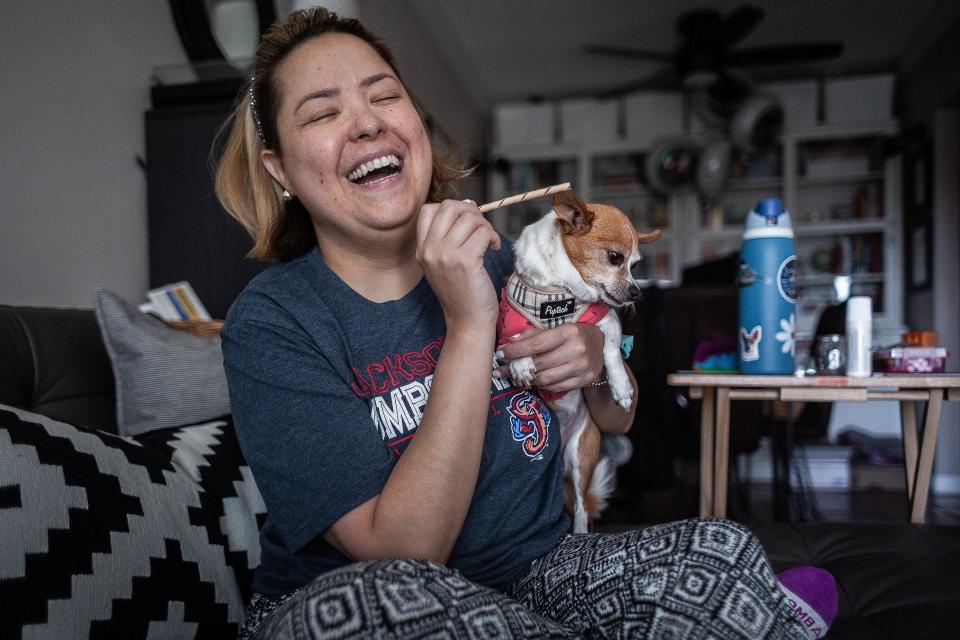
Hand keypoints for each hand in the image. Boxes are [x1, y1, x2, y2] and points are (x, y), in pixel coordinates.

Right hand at [416, 199, 500, 333]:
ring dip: (485, 226)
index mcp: (422, 249)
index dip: (451, 209)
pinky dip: (493, 237)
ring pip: (469, 218)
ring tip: (489, 242)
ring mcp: (445, 255)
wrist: (467, 321)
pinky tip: (494, 249)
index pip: (428, 210)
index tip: (466, 222)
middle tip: (480, 229)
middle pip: (449, 207)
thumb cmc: (462, 292)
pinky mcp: (465, 261)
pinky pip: (483, 232)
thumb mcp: (445, 263)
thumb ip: (450, 236)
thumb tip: (468, 206)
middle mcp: (429, 250)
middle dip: (470, 212)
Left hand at [494, 323, 604, 392]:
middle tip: (500, 370)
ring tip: (514, 376)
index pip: (536, 344)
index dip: (515, 351)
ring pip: (546, 379)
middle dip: (516, 368)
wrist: (602, 345)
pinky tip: (533, 380)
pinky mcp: (583, 380)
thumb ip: (534, 334)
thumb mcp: (557, 328)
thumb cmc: (574, 334)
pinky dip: (541, 385)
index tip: (500, 354)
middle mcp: (577, 350)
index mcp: (569, 332)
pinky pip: (555, 387)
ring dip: (526, 379)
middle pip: (539, 364)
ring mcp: (582, 368)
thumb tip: (510, 341)